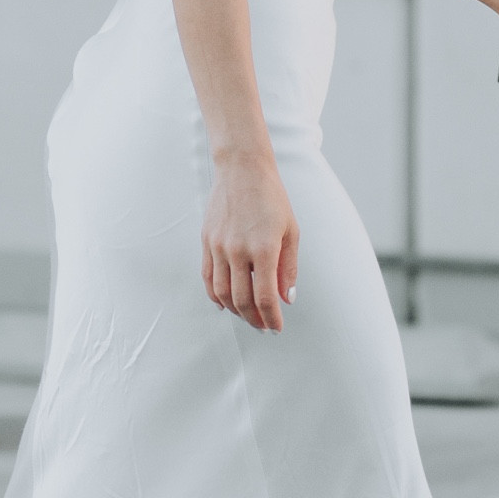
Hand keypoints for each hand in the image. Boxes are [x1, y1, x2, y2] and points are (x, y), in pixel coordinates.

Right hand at [202, 154, 298, 331]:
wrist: (242, 169)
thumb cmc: (271, 198)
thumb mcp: (291, 231)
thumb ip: (289, 267)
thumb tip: (287, 298)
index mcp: (264, 248)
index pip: (265, 297)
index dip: (272, 318)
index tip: (277, 327)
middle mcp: (238, 250)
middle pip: (242, 300)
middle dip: (255, 319)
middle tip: (264, 327)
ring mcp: (219, 246)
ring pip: (222, 293)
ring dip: (236, 311)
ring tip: (248, 316)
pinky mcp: (206, 242)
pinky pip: (208, 277)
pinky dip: (215, 296)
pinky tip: (226, 303)